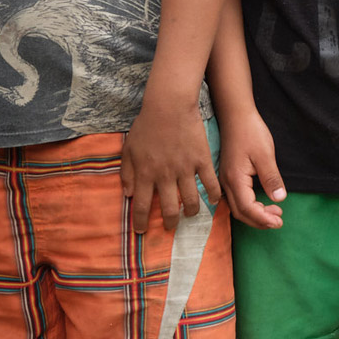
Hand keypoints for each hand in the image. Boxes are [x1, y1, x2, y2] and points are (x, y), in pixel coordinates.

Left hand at [121, 100, 215, 236]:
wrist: (169, 106)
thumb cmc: (146, 125)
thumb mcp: (128, 148)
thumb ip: (126, 172)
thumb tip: (127, 194)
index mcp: (145, 174)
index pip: (142, 206)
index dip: (141, 222)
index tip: (141, 232)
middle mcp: (165, 176)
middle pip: (169, 209)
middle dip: (169, 223)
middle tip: (170, 227)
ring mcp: (185, 169)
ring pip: (190, 200)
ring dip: (190, 212)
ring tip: (190, 215)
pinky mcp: (201, 160)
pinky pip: (210, 183)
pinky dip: (212, 195)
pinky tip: (212, 200)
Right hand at [219, 110, 286, 230]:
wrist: (236, 116)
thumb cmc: (251, 132)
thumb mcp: (265, 155)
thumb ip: (272, 178)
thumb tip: (279, 199)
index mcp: (235, 179)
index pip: (247, 208)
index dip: (263, 218)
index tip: (279, 221)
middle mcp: (226, 183)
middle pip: (240, 212)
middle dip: (259, 220)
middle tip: (278, 220)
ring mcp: (225, 179)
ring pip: (237, 206)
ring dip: (255, 214)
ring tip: (274, 212)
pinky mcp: (228, 175)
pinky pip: (236, 198)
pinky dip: (249, 206)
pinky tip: (261, 202)